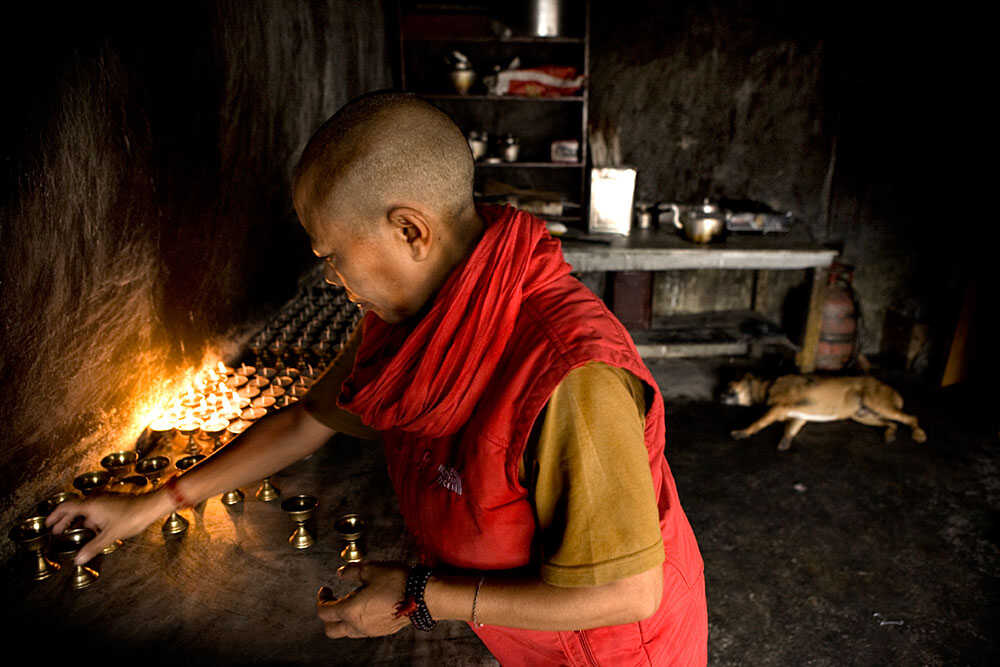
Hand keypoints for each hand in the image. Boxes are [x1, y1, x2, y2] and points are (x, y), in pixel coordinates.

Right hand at [45, 492, 164, 564]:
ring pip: (85, 511)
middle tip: (56, 531)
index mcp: (91, 505)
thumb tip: (79, 559)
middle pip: (74, 509)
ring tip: (72, 532)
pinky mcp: (113, 505)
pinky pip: (96, 512)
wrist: (151, 507)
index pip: (65, 507)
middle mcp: (96, 501)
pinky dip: (89, 521)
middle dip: (63, 520)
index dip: (54, 516)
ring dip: (77, 521)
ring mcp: (105, 502)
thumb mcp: (110, 535)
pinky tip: (93, 531)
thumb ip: (93, 547)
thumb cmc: (133, 516)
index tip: (47, 524)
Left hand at [317, 562, 410, 638]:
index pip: (324, 612)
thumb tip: (342, 573)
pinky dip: (357, 621)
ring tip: (351, 602)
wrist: (422, 597)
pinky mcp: (382, 631)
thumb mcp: (370, 569)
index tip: (325, 590)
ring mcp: (370, 630)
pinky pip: (362, 630)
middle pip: (331, 629)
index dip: (322, 599)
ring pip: (347, 632)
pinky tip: (366, 607)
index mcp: (350, 611)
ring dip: (343, 619)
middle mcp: (358, 625)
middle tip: (332, 600)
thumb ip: (351, 572)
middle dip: (327, 615)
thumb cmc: (397, 582)